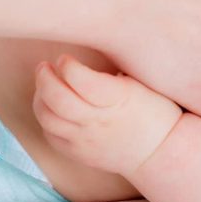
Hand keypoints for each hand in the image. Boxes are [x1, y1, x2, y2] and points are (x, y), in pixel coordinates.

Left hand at [32, 54, 181, 176]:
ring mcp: (86, 140)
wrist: (160, 152)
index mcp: (118, 99)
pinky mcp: (78, 153)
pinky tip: (51, 106)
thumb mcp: (142, 82)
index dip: (68, 65)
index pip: (81, 80)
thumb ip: (113, 69)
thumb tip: (89, 47)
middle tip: (45, 66)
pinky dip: (45, 117)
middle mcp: (98, 121)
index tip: (66, 58)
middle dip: (44, 78)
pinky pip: (50, 135)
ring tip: (45, 84)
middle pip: (58, 99)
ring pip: (48, 118)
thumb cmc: (155, 110)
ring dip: (40, 97)